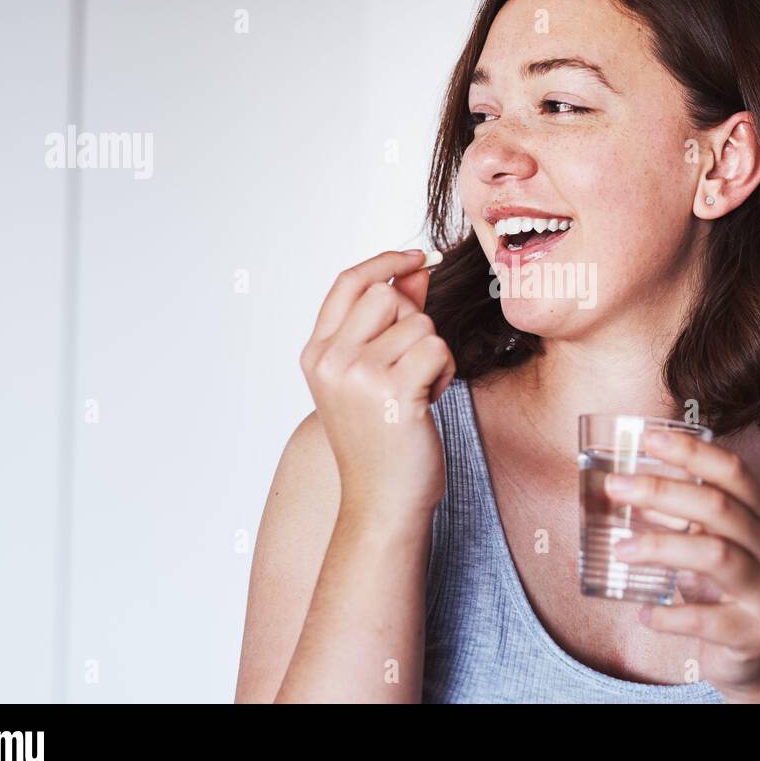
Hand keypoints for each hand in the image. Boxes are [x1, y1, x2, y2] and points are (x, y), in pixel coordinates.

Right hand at [300, 249, 454, 522]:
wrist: (382, 503)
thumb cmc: (381, 439)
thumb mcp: (373, 374)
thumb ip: (389, 319)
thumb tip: (416, 267)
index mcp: (316, 354)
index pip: (348, 283)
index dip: (384, 261)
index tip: (417, 257)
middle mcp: (330, 360)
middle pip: (387, 295)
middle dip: (414, 322)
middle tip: (411, 366)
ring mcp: (357, 376)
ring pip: (419, 323)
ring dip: (432, 353)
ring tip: (417, 390)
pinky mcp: (391, 392)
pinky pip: (436, 349)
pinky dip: (443, 372)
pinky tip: (428, 400)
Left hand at [604, 430, 759, 700]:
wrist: (759, 659)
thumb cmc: (723, 592)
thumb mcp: (706, 546)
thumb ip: (678, 518)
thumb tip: (625, 486)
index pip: (734, 472)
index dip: (693, 451)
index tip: (648, 438)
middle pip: (719, 507)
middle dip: (662, 490)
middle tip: (615, 487)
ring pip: (715, 555)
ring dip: (660, 547)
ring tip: (619, 550)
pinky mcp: (754, 634)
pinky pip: (707, 620)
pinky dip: (669, 616)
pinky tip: (643, 614)